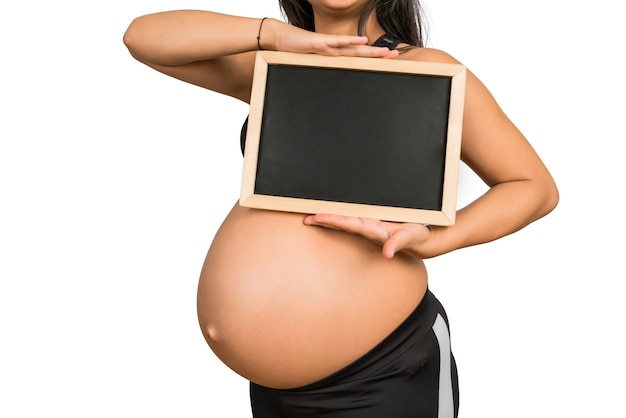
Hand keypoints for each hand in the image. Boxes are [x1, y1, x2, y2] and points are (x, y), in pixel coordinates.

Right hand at [267, 19, 398, 58]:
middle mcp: (335, 48)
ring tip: (385, 51)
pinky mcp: (319, 42)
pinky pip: (337, 42)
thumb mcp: (312, 63)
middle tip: (395, 55)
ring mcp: (328, 44)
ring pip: (353, 48)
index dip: (372, 60)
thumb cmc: (296, 50)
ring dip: (370, 49)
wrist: (280, 37)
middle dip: (378, 54)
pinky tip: (362, 40)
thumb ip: (323, 69)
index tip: (388, 62)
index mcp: (335, 54)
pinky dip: (350, 41)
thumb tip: (332, 81)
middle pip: (360, 53)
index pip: (357, 58)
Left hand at [303, 213, 431, 258]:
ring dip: (329, 220)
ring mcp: (370, 226)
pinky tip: (332, 215)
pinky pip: (354, 219)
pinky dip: (341, 216)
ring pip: (345, 221)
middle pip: (341, 223)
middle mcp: (367, 228)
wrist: (422, 240)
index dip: (331, 220)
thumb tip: (386, 253)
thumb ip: (397, 244)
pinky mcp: (374, 223)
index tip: (316, 218)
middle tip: (305, 219)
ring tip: (313, 217)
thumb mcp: (408, 237)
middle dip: (323, 221)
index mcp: (372, 229)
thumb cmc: (415, 236)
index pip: (347, 223)